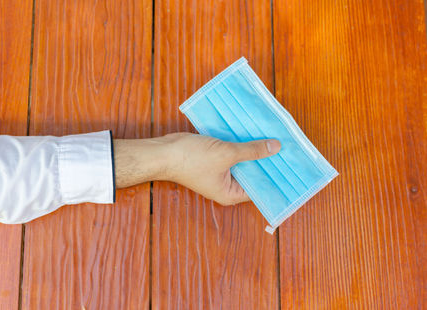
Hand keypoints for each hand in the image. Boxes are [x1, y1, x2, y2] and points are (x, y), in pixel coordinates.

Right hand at [113, 132, 280, 204]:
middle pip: (253, 174)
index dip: (275, 177)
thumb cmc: (191, 159)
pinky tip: (254, 132)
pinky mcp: (214, 160)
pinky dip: (242, 144)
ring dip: (254, 150)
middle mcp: (227, 186)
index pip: (260, 188)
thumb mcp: (226, 154)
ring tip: (274, 138)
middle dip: (267, 161)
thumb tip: (276, 147)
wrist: (164, 152)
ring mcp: (220, 173)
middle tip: (287, 149)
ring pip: (243, 162)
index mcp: (231, 194)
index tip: (291, 166)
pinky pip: (233, 153)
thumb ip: (252, 151)